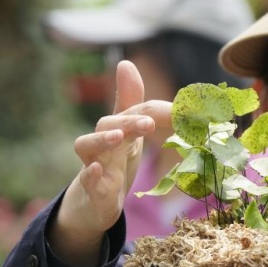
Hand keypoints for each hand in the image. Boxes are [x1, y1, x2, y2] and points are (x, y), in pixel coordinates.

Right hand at [48, 61, 171, 266]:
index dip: (158, 111)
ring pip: (86, 147)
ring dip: (102, 140)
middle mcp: (103, 143)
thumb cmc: (115, 162)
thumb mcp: (129, 133)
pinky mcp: (92, 191)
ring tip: (118, 137)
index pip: (135, 113)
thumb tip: (126, 63)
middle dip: (128, 121)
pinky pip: (87, 182)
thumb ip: (135, 103)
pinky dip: (90, 176)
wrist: (94, 203)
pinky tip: (96, 171)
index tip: (182, 112)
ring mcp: (94, 166)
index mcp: (119, 129)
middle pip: (108, 124)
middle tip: (149, 122)